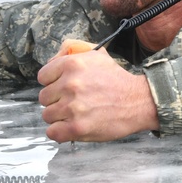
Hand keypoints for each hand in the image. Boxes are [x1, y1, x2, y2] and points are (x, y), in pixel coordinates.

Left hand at [38, 41, 159, 141]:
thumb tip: (51, 61)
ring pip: (47, 115)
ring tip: (76, 114)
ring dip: (59, 117)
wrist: (138, 101)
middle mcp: (70, 84)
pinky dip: (60, 132)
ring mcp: (73, 107)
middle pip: (44, 97)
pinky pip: (53, 132)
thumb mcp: (96, 54)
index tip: (63, 87)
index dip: (53, 83)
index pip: (43, 76)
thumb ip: (70, 50)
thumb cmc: (116, 79)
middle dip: (56, 100)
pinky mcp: (77, 128)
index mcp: (72, 64)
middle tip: (73, 101)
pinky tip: (72, 126)